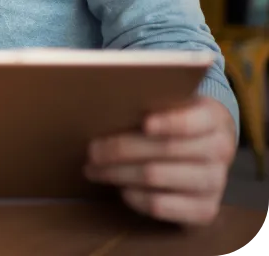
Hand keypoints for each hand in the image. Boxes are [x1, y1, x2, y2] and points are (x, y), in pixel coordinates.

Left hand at [84, 96, 236, 225]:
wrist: (208, 144)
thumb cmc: (177, 117)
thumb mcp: (173, 102)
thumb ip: (151, 102)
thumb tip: (106, 104)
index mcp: (212, 118)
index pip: (192, 122)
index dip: (169, 123)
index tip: (144, 122)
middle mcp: (219, 150)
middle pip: (165, 150)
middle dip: (121, 149)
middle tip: (92, 150)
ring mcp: (215, 182)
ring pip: (157, 177)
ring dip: (118, 174)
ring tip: (95, 169)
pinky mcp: (205, 210)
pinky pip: (162, 206)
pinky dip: (135, 198)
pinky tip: (120, 189)